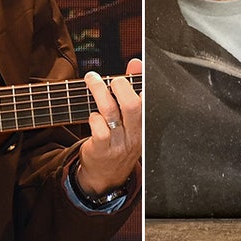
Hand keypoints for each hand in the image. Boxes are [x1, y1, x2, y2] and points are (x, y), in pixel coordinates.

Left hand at [75, 58, 141, 195]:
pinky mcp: (103, 150)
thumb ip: (133, 88)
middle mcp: (135, 134)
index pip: (150, 102)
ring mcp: (119, 143)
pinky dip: (93, 117)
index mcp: (145, 124)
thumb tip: (135, 61)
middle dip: (121, 86)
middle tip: (111, 79)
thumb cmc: (118, 140)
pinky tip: (92, 115)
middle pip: (133, 105)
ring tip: (91, 79)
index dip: (144, 83)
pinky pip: (98, 128)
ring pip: (111, 112)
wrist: (106, 178)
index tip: (135, 65)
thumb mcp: (130, 120)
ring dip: (99, 91)